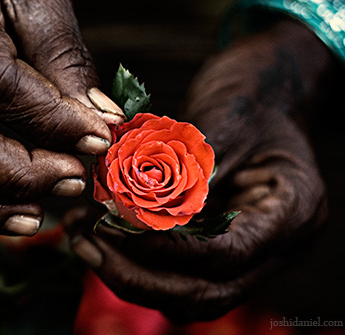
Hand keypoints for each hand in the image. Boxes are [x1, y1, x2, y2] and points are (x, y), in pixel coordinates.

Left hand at [64, 20, 332, 321]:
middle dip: (139, 276)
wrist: (270, 84)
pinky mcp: (221, 245)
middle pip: (206, 291)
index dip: (164, 250)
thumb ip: (183, 172)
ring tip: (84, 242)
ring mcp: (251, 251)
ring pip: (189, 293)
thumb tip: (125, 212)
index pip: (225, 255)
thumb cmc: (250, 93)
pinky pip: (180, 274)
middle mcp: (276, 244)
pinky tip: (100, 238)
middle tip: (88, 246)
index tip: (111, 229)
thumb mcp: (221, 121)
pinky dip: (139, 264)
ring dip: (133, 276)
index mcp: (292, 211)